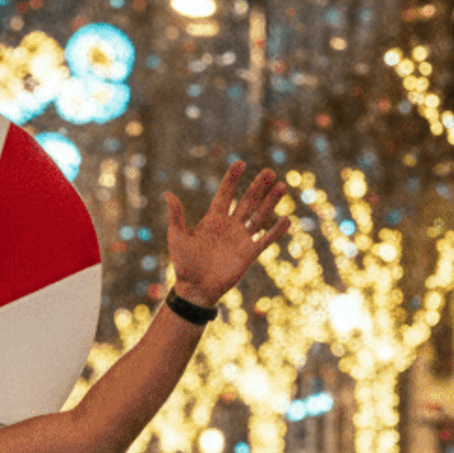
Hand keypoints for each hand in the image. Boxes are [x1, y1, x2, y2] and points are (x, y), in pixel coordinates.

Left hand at [164, 160, 290, 307]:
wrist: (195, 290)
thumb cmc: (184, 264)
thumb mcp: (177, 237)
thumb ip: (176, 216)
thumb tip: (167, 193)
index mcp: (213, 219)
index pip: (225, 194)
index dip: (232, 179)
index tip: (240, 163)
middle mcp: (230, 226)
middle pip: (247, 201)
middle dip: (258, 186)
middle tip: (269, 171)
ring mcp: (241, 239)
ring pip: (259, 216)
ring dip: (270, 202)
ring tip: (281, 186)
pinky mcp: (249, 254)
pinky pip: (265, 239)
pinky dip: (276, 231)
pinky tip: (286, 219)